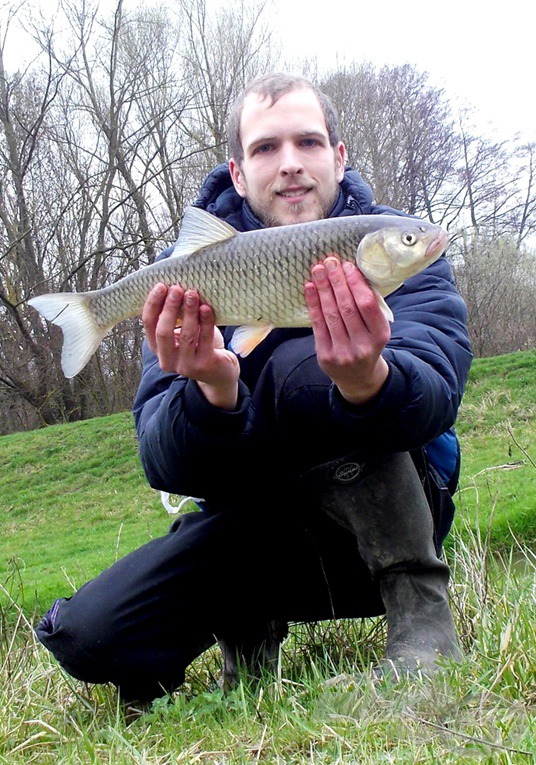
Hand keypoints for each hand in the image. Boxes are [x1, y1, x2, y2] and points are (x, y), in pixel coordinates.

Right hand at [142, 284, 239, 409]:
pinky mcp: (205, 365)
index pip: (149, 325)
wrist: (219, 373)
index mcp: (157, 349)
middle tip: (176, 288)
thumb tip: (174, 285)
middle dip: (169, 308)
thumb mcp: (182, 332)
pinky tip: (206, 308)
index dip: (152, 305)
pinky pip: (205, 339)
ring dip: (188, 312)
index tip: (161, 286)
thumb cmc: (198, 346)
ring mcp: (186, 365)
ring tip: (192, 294)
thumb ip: (175, 316)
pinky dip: (205, 321)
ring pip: (185, 335)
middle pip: (163, 332)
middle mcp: (168, 360)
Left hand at [304, 256, 389, 404]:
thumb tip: (350, 273)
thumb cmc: (367, 345)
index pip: (366, 304)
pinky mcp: (325, 356)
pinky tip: (310, 288)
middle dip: (337, 282)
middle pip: (347, 307)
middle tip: (329, 262)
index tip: (347, 266)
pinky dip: (313, 304)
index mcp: (380, 336)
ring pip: (330, 314)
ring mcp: (342, 352)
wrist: (358, 378)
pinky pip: (318, 325)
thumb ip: (368, 307)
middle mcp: (362, 345)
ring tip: (318, 270)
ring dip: (323, 289)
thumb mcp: (376, 329)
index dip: (355, 283)